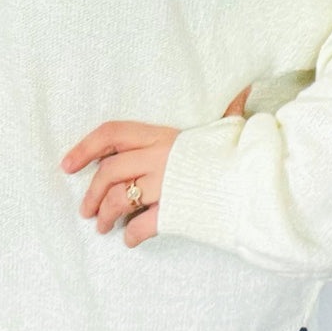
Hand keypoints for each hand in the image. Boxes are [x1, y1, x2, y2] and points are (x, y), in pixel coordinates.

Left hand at [59, 86, 249, 247]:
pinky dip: (132, 236)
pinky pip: (141, 226)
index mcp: (164, 136)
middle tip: (86, 210)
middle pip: (108, 173)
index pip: (112, 133)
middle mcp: (159, 159)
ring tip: (103, 228)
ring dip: (106, 216)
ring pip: (120, 200)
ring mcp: (165, 187)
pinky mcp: (174, 214)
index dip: (85, 147)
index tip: (67, 164)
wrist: (264, 184)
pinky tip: (130, 240)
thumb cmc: (245, 154)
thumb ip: (226, 112)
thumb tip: (244, 90)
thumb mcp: (228, 129)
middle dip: (92, 194)